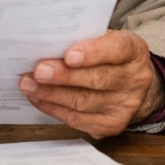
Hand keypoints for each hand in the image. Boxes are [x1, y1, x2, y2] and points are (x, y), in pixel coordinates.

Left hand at [19, 30, 164, 138]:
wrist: (132, 83)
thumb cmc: (110, 56)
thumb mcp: (105, 39)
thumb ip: (83, 39)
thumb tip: (47, 45)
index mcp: (135, 51)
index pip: (117, 50)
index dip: (92, 53)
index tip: (68, 55)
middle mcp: (135, 79)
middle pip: (98, 80)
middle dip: (64, 76)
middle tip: (39, 71)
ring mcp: (126, 106)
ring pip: (84, 102)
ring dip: (52, 94)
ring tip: (29, 85)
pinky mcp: (112, 125)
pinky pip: (78, 119)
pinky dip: (54, 108)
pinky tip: (39, 98)